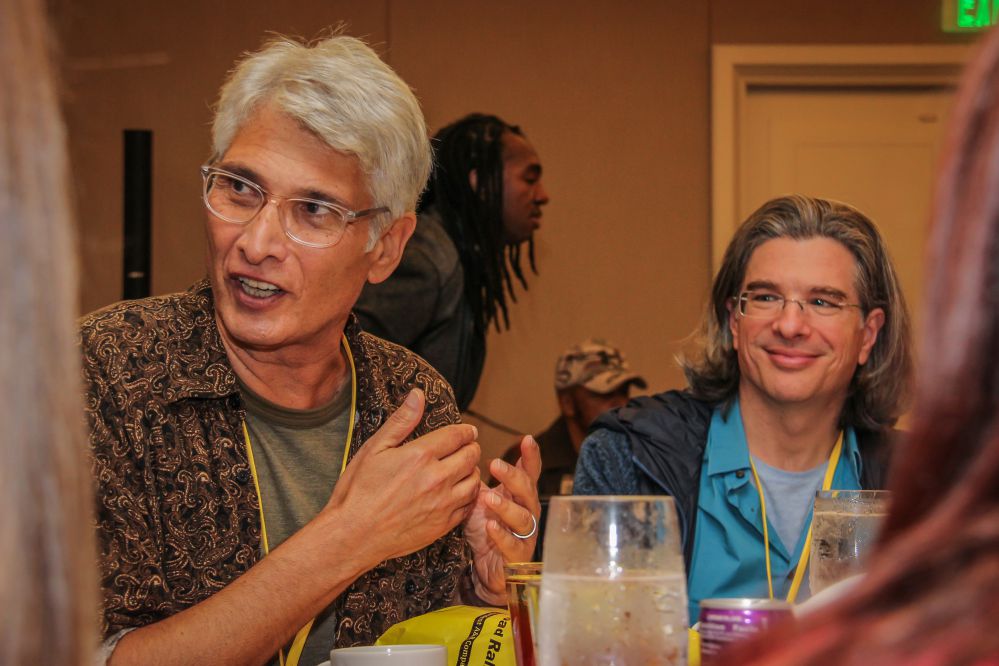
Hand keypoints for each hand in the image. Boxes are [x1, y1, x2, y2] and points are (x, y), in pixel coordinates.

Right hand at [324, 389, 481, 564]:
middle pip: (471, 455)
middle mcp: (437, 478)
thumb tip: (417, 395)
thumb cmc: (358, 491)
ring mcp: (443, 504)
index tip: (467, 431)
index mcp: (420, 455)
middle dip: (471, 447)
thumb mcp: (374, 449)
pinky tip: (457, 492)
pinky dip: (468, 496)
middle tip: (466, 447)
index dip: (466, 431)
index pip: (458, 435)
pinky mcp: (443, 525)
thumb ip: (401, 422)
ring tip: (463, 468)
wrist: (353, 535)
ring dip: (472, 471)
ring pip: (474, 481)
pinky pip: (468, 505)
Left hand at [464, 435, 541, 604]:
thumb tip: (463, 452)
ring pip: (523, 517)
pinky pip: (513, 545)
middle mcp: (527, 512)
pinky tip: (490, 527)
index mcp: (519, 496)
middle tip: (495, 465)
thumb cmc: (487, 530)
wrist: (488, 569)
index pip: (529, 473)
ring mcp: (525, 535)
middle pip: (527, 491)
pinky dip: (501, 535)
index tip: (526, 439)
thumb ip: (477, 480)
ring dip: (506, 507)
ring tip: (488, 498)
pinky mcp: (517, 556)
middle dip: (513, 477)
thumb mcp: (480, 500)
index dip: (530, 456)